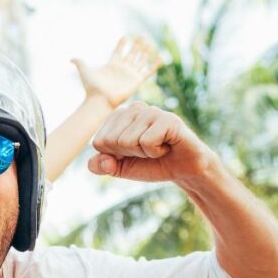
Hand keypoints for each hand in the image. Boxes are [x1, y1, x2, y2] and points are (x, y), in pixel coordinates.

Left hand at [73, 35, 160, 108]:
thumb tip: (71, 58)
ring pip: (140, 60)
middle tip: (141, 35)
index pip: (118, 52)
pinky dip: (154, 64)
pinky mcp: (136, 80)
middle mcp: (122, 69)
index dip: (121, 44)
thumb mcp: (84, 71)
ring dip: (145, 52)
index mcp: (112, 65)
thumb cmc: (91, 87)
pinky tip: (160, 57)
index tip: (125, 37)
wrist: (99, 100)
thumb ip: (79, 62)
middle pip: (131, 54)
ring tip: (150, 43)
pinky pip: (148, 71)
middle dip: (136, 45)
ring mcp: (130, 74)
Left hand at [88, 102, 217, 184]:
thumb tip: (94, 163)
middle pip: (111, 141)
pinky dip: (156, 152)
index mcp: (118, 117)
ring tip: (158, 147)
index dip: (115, 156)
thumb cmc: (150, 164)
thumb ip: (102, 166)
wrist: (182, 169)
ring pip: (127, 142)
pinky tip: (167, 145)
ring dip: (143, 154)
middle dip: (128, 154)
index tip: (132, 153)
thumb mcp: (120, 168)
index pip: (99, 142)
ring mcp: (151, 111)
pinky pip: (147, 142)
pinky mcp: (168, 119)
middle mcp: (133, 108)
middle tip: (146, 151)